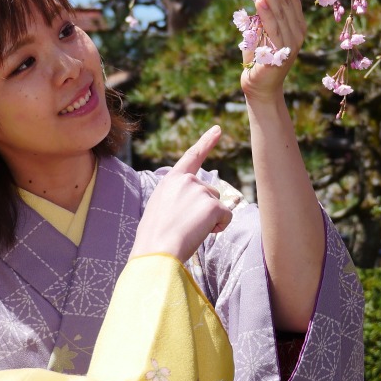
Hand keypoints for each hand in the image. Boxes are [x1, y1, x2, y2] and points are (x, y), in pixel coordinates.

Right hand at [132, 126, 233, 260]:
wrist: (156, 250)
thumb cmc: (155, 237)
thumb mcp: (161, 207)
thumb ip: (179, 198)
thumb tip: (198, 204)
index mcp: (171, 180)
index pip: (192, 156)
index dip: (206, 142)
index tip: (218, 129)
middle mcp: (187, 180)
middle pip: (211, 193)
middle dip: (205, 210)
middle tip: (184, 226)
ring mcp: (200, 191)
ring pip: (218, 206)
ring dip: (210, 220)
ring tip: (188, 230)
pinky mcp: (212, 205)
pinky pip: (226, 217)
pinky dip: (218, 228)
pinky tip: (200, 233)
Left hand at [241, 0, 305, 102]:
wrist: (260, 86)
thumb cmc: (258, 56)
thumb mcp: (261, 29)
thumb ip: (263, 12)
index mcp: (297, 23)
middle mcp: (298, 31)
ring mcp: (291, 42)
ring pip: (278, 10)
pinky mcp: (281, 53)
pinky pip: (272, 29)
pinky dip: (266, 14)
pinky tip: (259, 0)